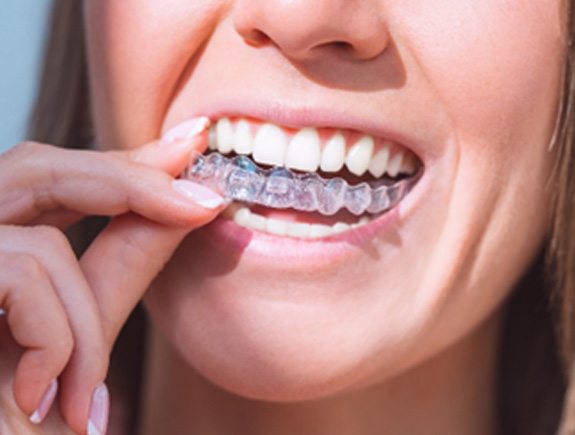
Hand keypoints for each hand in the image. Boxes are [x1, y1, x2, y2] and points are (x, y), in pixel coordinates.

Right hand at [0, 117, 223, 433]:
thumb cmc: (29, 424)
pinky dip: (55, 340)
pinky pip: (23, 273)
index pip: (55, 178)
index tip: (192, 144)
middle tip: (205, 201)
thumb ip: (123, 265)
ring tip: (83, 396)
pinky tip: (42, 397)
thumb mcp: (80, 337)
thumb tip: (190, 200)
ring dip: (84, 322)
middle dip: (129, 182)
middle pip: (37, 169)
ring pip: (40, 239)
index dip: (124, 161)